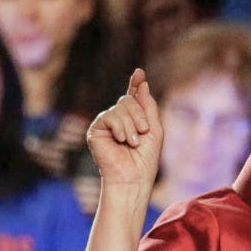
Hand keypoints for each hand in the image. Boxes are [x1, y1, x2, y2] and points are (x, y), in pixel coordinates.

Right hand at [86, 69, 163, 188]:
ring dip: (131, 124)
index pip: (133, 97)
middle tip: (143, 132)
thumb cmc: (145, 159)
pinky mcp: (96, 130)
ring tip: (133, 142)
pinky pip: (109, 115)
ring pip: (120, 106)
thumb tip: (142, 83)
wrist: (133, 178)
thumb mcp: (154, 129)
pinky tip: (122, 140)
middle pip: (128, 100)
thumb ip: (148, 106)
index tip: (140, 73)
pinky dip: (120, 127)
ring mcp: (106, 124)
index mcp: (133, 119)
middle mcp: (118, 119)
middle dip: (139, 115)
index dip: (135, 84)